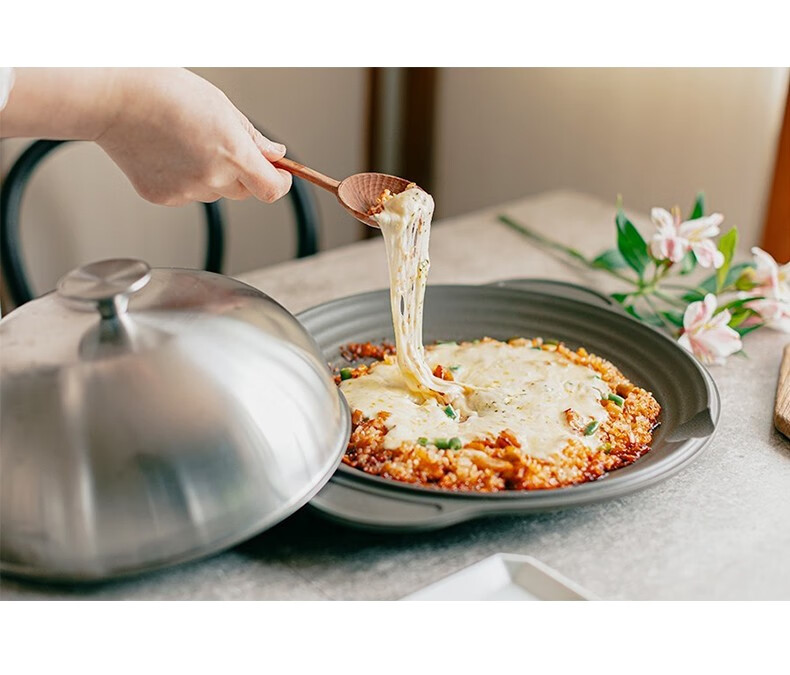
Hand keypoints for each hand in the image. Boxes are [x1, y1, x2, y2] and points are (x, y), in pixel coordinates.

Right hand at [95, 69, 291, 205]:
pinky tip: (168, 153)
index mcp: (232, 153)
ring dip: (212, 175)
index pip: (272, 189)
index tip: (282, 175)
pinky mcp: (163, 197)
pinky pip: (187, 194)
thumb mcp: (221, 105)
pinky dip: (184, 179)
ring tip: (186, 142)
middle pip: (244, 191)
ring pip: (214, 192)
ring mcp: (186, 191)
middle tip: (222, 144)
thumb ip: (252, 137)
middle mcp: (212, 177)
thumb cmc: (164, 91)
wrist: (113, 98)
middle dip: (244, 174)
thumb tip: (275, 155)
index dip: (281, 183)